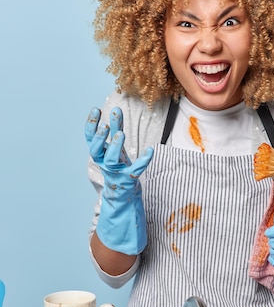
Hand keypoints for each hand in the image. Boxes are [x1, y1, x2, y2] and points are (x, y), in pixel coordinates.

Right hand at [85, 107, 153, 254]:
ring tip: (121, 134)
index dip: (91, 125)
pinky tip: (149, 150)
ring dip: (115, 147)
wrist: (123, 197)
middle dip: (99, 138)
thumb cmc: (119, 169)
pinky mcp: (129, 180)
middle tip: (106, 127)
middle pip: (96, 151)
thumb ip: (116, 130)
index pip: (90, 139)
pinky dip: (143, 160)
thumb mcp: (116, 149)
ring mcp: (116, 173)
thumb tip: (115, 110)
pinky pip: (135, 170)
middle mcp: (105, 164)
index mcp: (100, 155)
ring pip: (111, 160)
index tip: (96, 110)